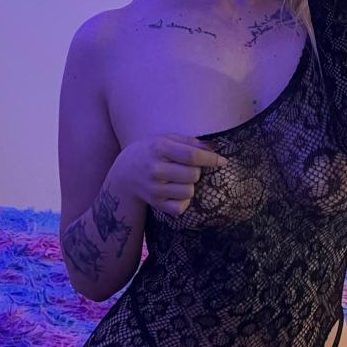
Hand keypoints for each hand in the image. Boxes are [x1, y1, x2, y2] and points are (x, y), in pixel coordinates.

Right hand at [111, 135, 227, 216]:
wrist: (124, 173)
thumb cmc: (150, 151)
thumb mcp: (165, 138)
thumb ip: (189, 141)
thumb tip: (213, 148)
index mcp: (159, 148)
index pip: (191, 156)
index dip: (210, 159)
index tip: (222, 161)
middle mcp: (156, 169)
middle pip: (193, 175)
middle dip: (197, 170)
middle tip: (188, 167)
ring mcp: (154, 188)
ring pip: (189, 191)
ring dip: (190, 185)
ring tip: (181, 179)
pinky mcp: (155, 203)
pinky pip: (180, 207)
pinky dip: (184, 201)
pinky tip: (177, 192)